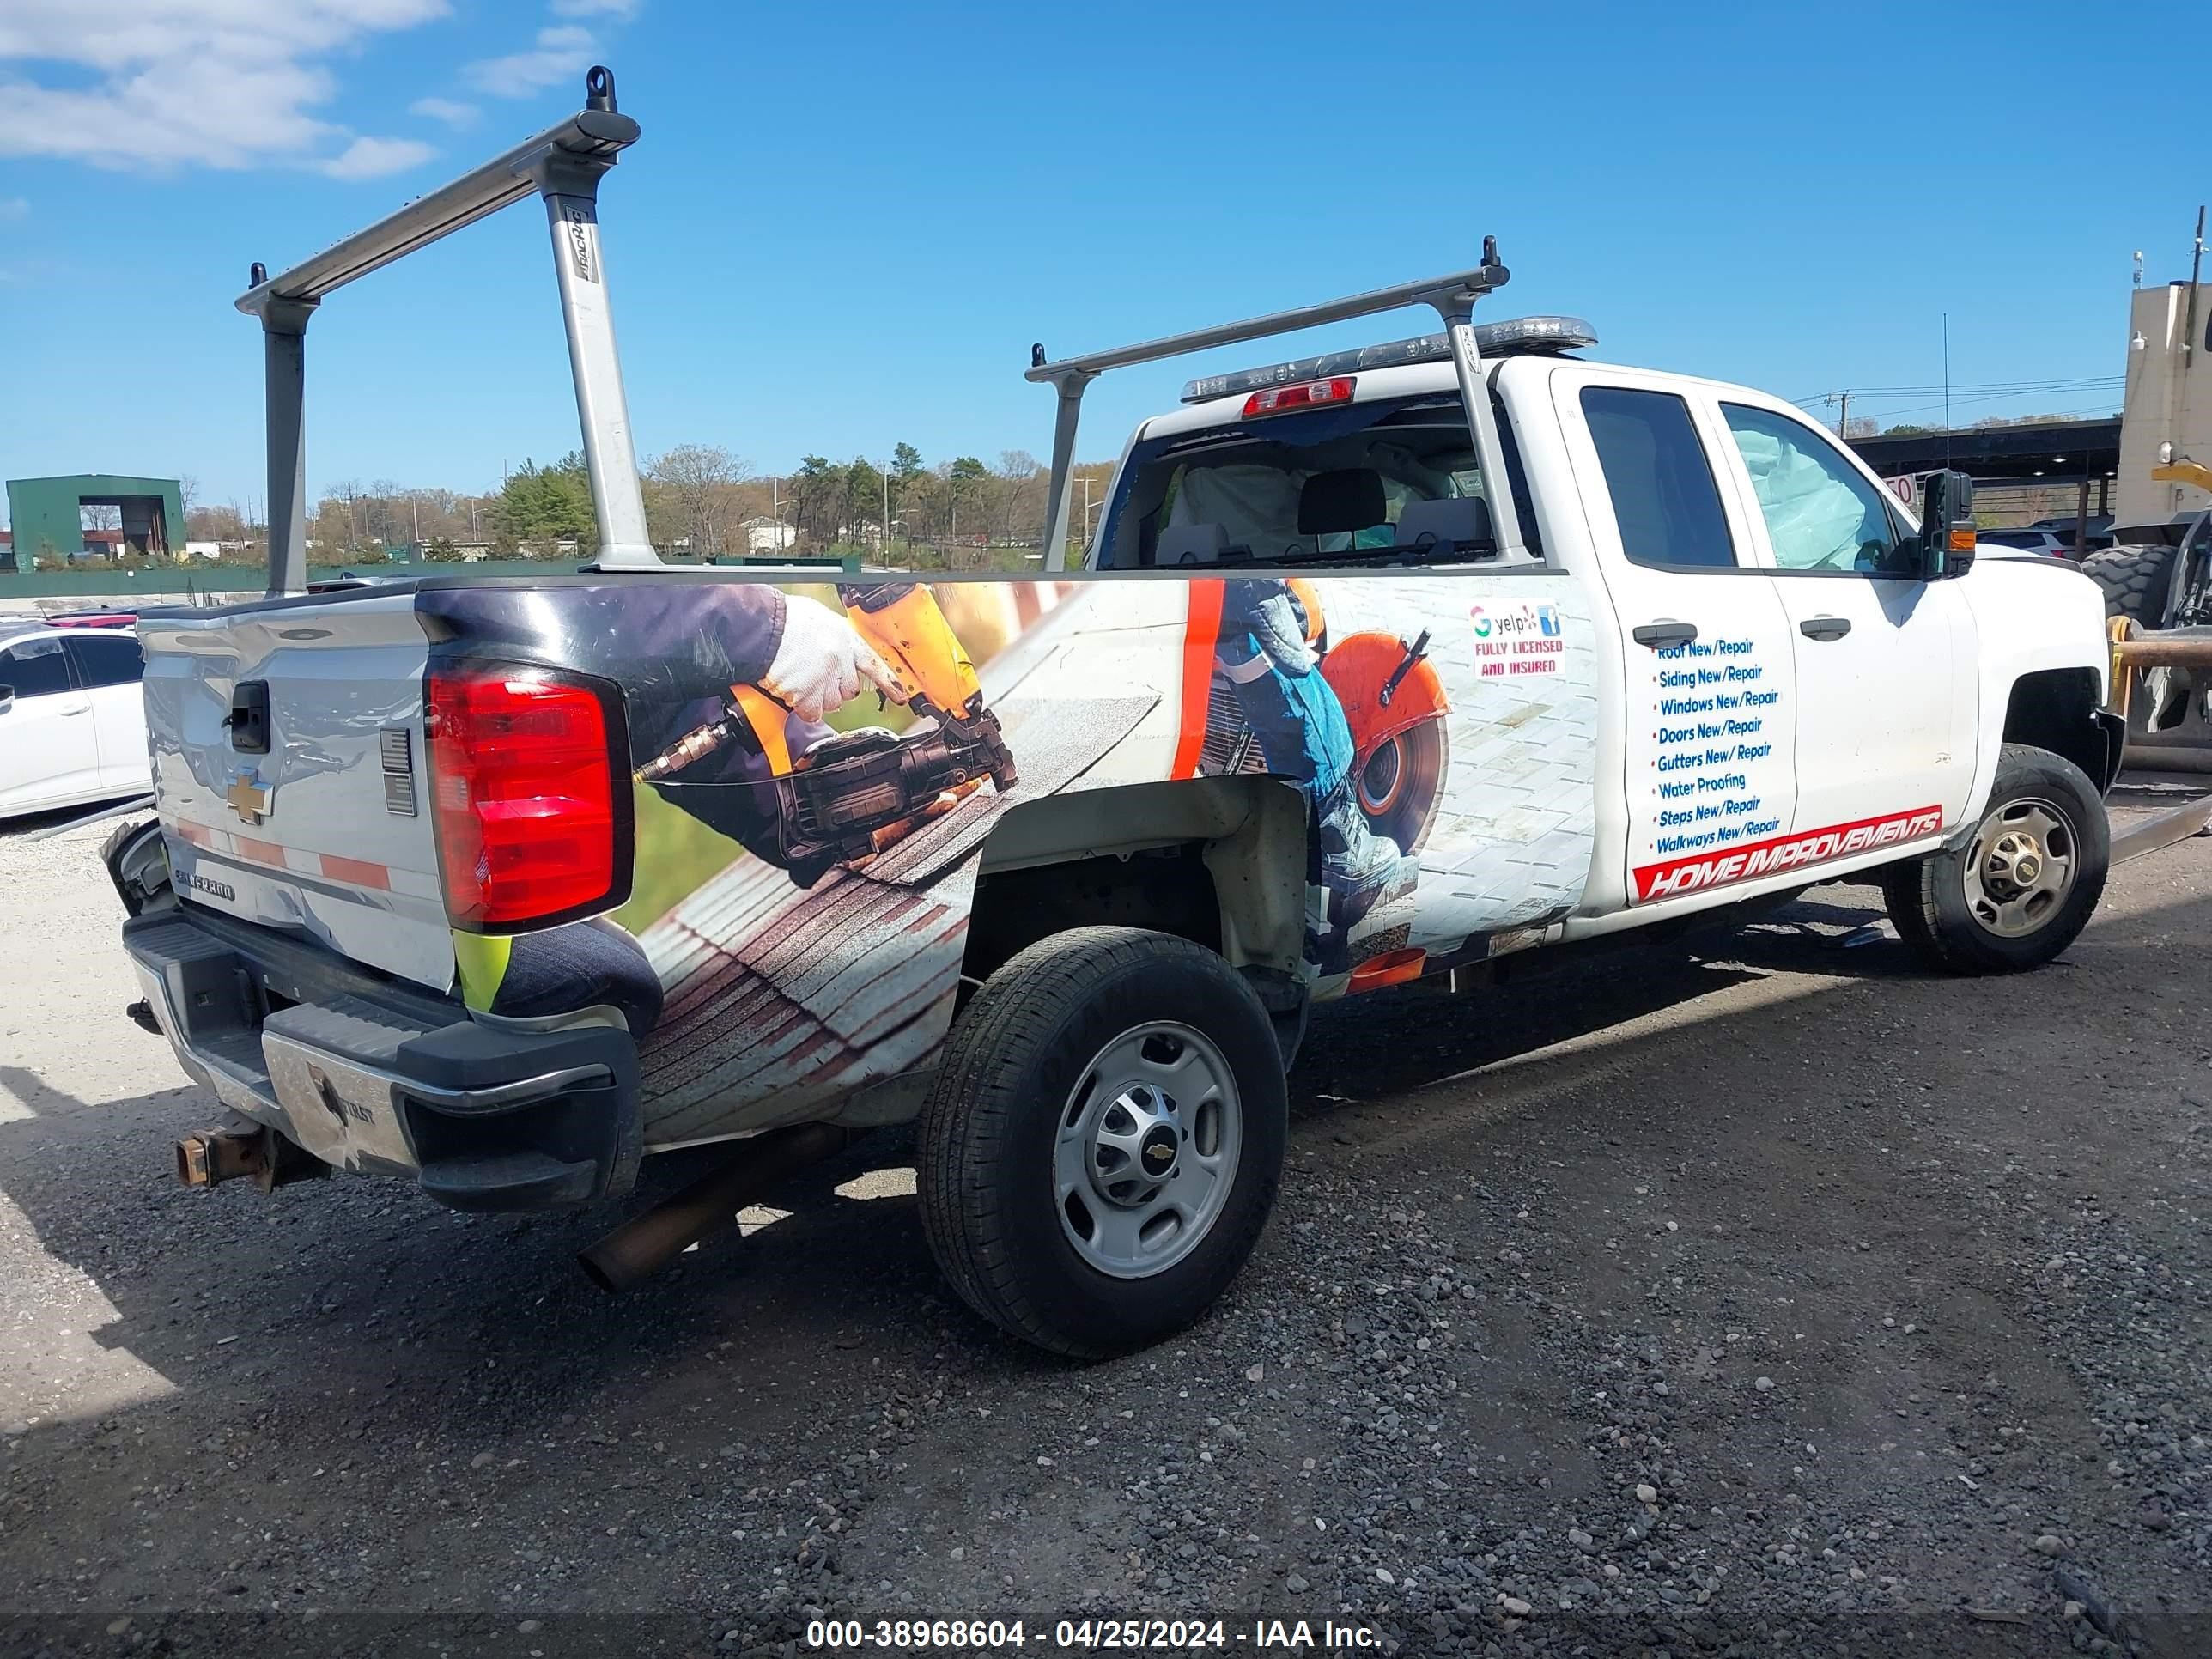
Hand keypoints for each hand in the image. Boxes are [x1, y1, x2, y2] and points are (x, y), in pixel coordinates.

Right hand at [760, 595, 901, 720]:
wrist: (764, 626)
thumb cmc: (784, 619)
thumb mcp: (819, 619)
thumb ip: (832, 637)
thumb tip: (833, 645)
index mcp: (845, 638)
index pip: (873, 663)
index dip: (888, 682)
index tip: (900, 695)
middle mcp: (840, 659)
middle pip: (849, 690)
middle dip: (835, 688)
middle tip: (815, 677)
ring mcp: (825, 678)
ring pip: (831, 703)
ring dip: (817, 698)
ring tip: (799, 678)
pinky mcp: (808, 693)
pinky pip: (812, 712)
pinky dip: (803, 708)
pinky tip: (794, 693)